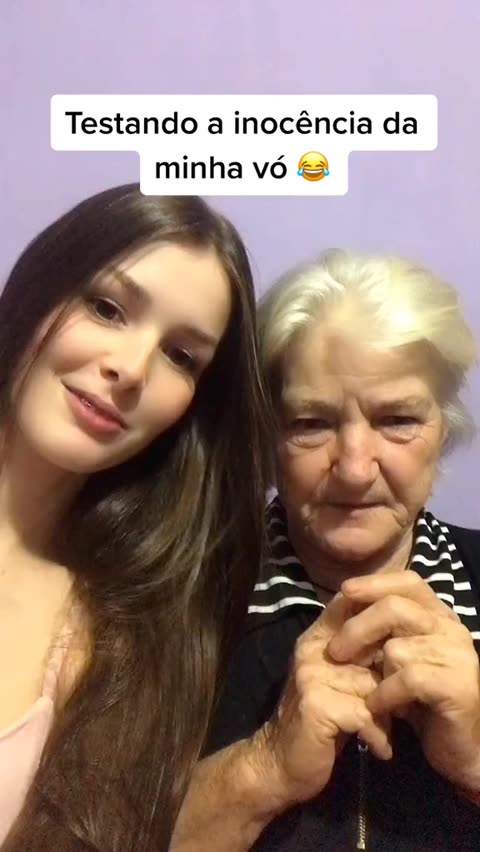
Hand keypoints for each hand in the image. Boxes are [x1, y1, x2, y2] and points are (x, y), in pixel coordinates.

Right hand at [253, 592, 391, 809]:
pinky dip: (378, 735)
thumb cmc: (319, 721)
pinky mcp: (316, 705)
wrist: (278, 765)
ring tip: (390, 729)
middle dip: (393, 676)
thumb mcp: (338, 681)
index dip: (383, 613)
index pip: (351, 602)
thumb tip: (405, 635)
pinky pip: (365, 713)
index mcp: (318, 637)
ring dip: (388, 712)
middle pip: (371, 646)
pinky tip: (381, 749)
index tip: (408, 644)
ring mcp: (311, 675)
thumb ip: (360, 656)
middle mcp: (312, 649)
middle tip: (406, 703)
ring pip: (372, 683)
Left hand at [327, 571, 479, 792]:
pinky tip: (378, 707)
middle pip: (395, 608)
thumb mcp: (399, 658)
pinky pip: (407, 679)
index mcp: (439, 616)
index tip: (345, 591)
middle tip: (334, 652)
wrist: (458, 749)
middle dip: (357, 628)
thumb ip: (382, 630)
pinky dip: (385, 694)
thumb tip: (343, 601)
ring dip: (376, 674)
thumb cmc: (421, 701)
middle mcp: (452, 629)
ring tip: (374, 692)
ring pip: (397, 648)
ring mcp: (459, 657)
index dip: (375, 583)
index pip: (409, 582)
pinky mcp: (459, 687)